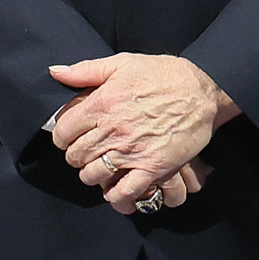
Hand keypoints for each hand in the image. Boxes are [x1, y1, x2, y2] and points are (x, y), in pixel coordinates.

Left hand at [47, 52, 234, 209]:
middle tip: (86, 152)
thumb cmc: (163, 74)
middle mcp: (112, 131)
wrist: (203, 89)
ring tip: (100, 168)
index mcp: (101, 105)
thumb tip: (55, 72)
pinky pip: (124, 192)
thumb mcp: (122, 63)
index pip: (62, 132)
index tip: (69, 137)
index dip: (62, 136)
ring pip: (93, 176)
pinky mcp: (153, 167)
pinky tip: (116, 189)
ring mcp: (132, 151)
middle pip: (75, 156)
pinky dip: (115, 196)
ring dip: (92, 175)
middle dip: (76, 156)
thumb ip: (85, 70)